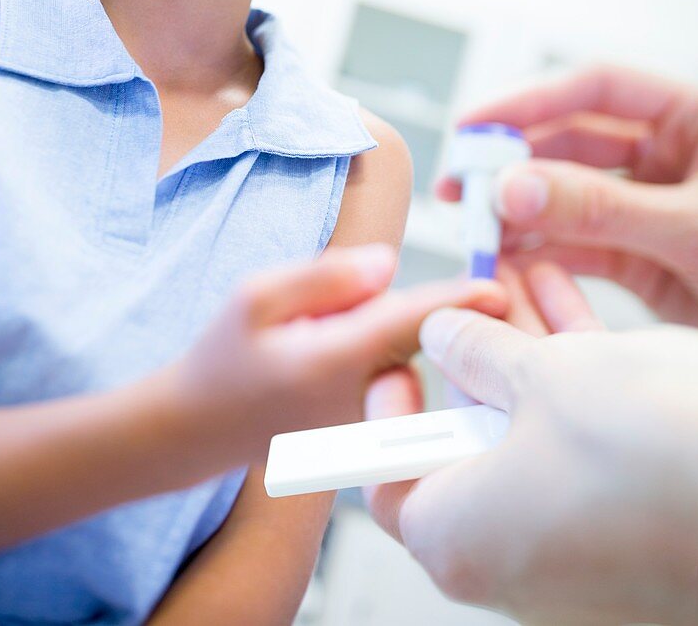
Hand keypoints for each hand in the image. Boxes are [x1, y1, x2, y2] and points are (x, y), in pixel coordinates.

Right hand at [163, 245, 508, 478]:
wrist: (199, 428)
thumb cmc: (224, 354)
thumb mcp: (256, 296)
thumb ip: (325, 276)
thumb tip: (388, 264)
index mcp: (333, 363)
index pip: (406, 326)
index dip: (454, 303)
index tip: (498, 288)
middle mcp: (360, 401)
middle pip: (413, 338)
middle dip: (423, 308)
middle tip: (395, 288)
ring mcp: (364, 425)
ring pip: (404, 358)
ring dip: (398, 329)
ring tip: (337, 321)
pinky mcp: (364, 434)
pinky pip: (393, 379)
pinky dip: (387, 352)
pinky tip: (341, 340)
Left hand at [365, 269, 697, 625]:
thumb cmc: (653, 452)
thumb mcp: (544, 374)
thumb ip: (479, 352)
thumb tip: (448, 337)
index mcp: (461, 538)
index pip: (387, 480)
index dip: (390, 409)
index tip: (404, 356)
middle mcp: (512, 564)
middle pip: (464, 450)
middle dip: (473, 362)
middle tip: (474, 303)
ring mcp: (576, 556)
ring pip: (529, 440)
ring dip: (525, 360)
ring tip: (522, 282)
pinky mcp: (630, 535)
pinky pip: (582, 454)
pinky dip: (574, 388)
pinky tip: (572, 310)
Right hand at [438, 66, 697, 324]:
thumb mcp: (695, 226)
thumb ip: (602, 206)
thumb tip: (514, 187)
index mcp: (694, 118)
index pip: (595, 89)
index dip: (529, 103)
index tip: (473, 127)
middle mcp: (671, 157)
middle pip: (572, 144)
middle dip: (515, 165)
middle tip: (463, 189)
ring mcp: (656, 210)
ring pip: (570, 200)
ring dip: (522, 216)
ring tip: (476, 235)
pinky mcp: (650, 263)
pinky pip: (584, 249)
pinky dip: (546, 258)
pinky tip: (510, 264)